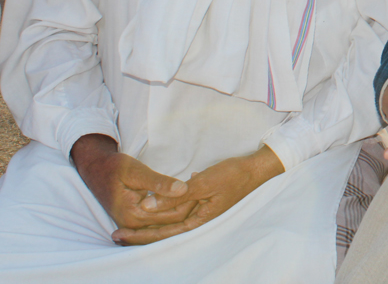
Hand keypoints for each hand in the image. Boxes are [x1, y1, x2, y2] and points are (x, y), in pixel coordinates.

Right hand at [72, 134, 192, 241]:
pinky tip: (185, 196)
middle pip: (172, 221)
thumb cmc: (115, 168)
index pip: (173, 215)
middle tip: (202, 185)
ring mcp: (134, 225)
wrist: (96, 170)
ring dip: (183, 208)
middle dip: (189, 205)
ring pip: (168, 222)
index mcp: (134, 215)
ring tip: (198, 190)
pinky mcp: (136, 221)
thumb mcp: (137, 171)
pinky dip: (173, 209)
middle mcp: (134, 225)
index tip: (201, 183)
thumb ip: (159, 183)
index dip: (190, 201)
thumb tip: (183, 189)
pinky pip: (160, 220)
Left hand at [112, 146, 284, 244]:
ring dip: (150, 222)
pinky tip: (154, 207)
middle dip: (140, 233)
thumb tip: (148, 205)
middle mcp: (198, 220)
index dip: (139, 235)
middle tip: (115, 234)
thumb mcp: (202, 183)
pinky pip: (179, 211)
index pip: (162, 233)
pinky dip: (164, 211)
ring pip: (170, 221)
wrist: (255, 169)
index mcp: (198, 220)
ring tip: (130, 223)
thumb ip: (176, 195)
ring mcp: (201, 212)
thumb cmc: (232, 175)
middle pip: (164, 231)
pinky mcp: (203, 202)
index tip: (119, 234)